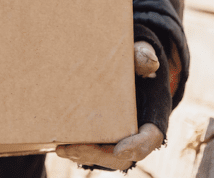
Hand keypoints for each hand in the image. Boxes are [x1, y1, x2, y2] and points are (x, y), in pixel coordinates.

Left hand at [55, 41, 166, 170]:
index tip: (119, 151)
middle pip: (123, 155)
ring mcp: (122, 139)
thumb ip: (142, 56)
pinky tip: (59, 146)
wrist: (128, 68)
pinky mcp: (106, 139)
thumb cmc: (135, 62)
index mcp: (154, 116)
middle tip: (74, 149)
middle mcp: (139, 133)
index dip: (137, 146)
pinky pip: (96, 151)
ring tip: (62, 149)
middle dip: (99, 155)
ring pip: (106, 157)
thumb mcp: (140, 55)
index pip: (151, 137)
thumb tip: (149, 61)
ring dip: (84, 156)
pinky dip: (79, 151)